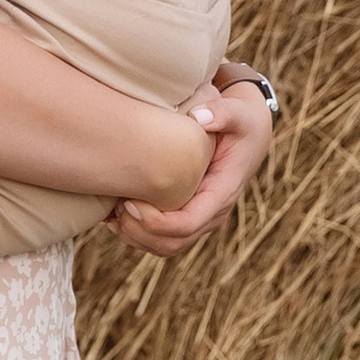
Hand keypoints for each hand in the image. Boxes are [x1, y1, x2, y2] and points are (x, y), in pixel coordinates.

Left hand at [110, 65, 275, 259]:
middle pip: (172, 243)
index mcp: (222, 193)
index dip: (156, 221)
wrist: (247, 136)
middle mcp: (212, 214)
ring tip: (112, 212)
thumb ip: (223, 112)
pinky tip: (116, 214)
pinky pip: (161, 241)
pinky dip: (137, 235)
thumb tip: (199, 117)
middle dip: (139, 232)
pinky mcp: (188, 218)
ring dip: (135, 237)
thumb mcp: (238, 113)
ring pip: (165, 248)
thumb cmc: (240, 123)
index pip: (187, 224)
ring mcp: (201, 220)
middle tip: (116, 205)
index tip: (129, 202)